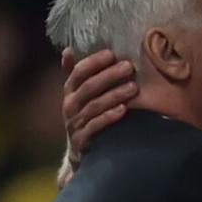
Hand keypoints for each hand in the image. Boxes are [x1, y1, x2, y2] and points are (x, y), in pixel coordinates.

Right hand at [62, 45, 137, 166]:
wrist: (77, 151)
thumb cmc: (83, 116)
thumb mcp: (78, 95)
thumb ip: (76, 74)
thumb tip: (68, 49)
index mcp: (69, 91)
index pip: (78, 72)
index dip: (94, 62)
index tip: (111, 54)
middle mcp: (69, 106)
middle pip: (88, 87)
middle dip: (109, 75)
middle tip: (129, 66)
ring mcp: (75, 124)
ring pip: (94, 106)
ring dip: (114, 95)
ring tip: (133, 88)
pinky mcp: (82, 140)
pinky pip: (96, 126)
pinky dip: (110, 117)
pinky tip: (124, 109)